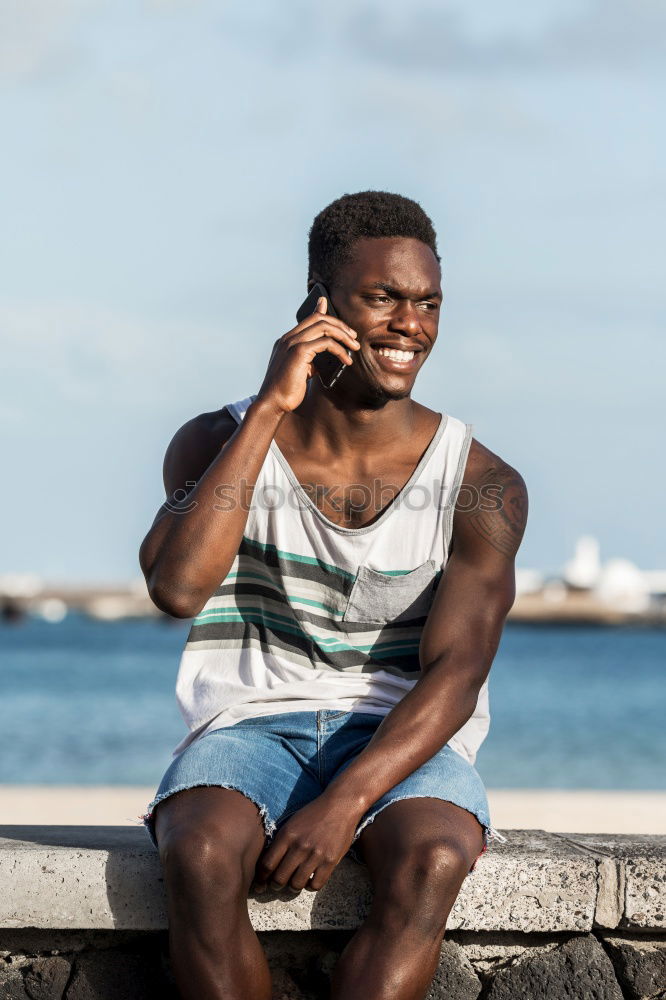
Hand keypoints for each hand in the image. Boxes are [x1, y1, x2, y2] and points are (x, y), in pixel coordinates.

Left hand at [251, 794, 361, 893]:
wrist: (340, 805)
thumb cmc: (314, 813)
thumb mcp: (293, 822)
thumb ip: (281, 841)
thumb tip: (269, 863)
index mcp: (287, 835)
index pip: (267, 864)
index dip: (262, 877)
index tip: (262, 881)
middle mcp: (299, 846)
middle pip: (279, 878)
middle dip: (275, 885)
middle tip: (277, 885)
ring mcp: (315, 855)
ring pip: (296, 884)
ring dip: (293, 887)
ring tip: (294, 883)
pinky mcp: (330, 861)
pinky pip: (316, 885)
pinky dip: (310, 886)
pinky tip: (310, 880)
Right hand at [256, 296, 359, 414]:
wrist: (273, 402)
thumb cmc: (286, 390)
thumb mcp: (300, 371)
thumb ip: (309, 361)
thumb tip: (322, 361)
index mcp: (287, 340)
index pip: (308, 319)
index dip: (322, 311)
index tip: (336, 313)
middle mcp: (288, 338)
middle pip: (318, 318)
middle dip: (340, 325)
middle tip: (353, 337)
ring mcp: (292, 343)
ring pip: (324, 326)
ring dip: (343, 335)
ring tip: (354, 347)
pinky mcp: (299, 352)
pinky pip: (326, 343)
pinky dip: (340, 350)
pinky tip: (346, 360)